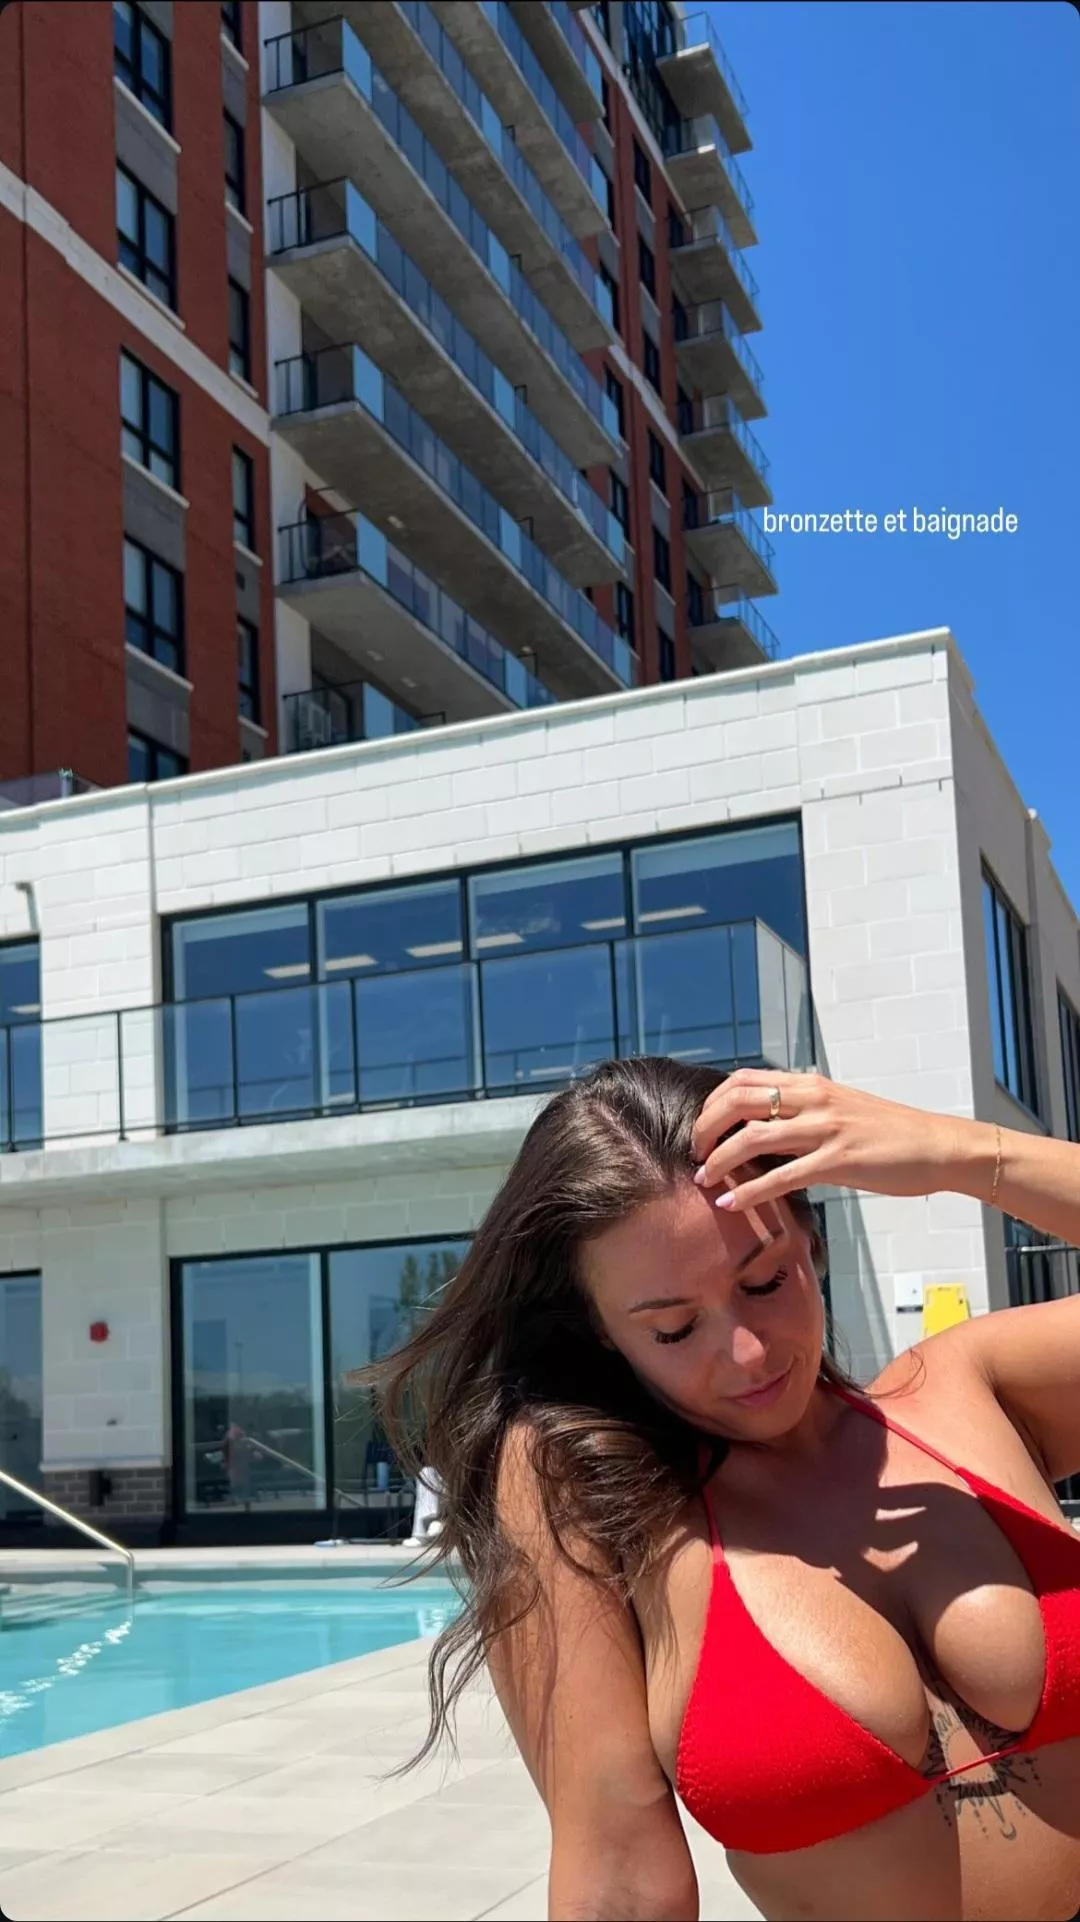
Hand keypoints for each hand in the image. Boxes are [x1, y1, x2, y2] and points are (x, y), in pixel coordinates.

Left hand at [690, 1068, 982, 1211]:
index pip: (744, 1080)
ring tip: (703, 1178)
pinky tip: (731, 1203)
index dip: (713, 1103)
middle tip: (695, 1152)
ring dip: (720, 1159)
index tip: (702, 1128)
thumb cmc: (890, 1133)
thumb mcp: (841, 1109)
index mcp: (812, 1085)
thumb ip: (804, 1112)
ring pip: (754, 1136)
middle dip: (706, 1126)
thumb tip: (766, 1127)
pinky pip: (783, 1175)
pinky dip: (750, 1190)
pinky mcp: (839, 1161)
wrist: (938, 1146)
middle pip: (738, 1100)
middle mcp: (815, 1099)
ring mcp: (826, 1129)